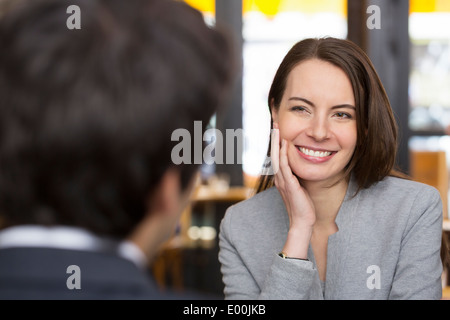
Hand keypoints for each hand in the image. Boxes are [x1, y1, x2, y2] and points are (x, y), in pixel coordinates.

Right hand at [271, 124, 314, 257]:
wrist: (303, 221)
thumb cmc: (303, 206)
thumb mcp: (299, 188)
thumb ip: (297, 178)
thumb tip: (299, 169)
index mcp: (282, 178)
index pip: (278, 157)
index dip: (277, 144)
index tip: (279, 131)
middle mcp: (280, 178)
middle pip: (274, 154)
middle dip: (274, 139)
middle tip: (275, 124)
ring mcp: (283, 181)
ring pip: (277, 158)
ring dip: (277, 143)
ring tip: (277, 130)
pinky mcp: (289, 185)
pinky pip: (285, 167)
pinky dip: (284, 155)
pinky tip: (285, 145)